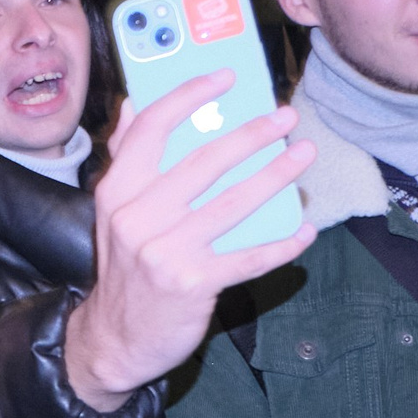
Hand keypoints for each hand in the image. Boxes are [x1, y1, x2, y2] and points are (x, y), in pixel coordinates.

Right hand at [65, 69, 316, 411]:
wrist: (114, 339)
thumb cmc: (125, 268)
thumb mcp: (113, 212)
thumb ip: (124, 159)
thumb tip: (131, 105)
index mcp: (116, 191)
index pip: (151, 128)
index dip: (189, 96)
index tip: (225, 77)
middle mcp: (137, 216)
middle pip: (204, 161)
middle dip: (252, 134)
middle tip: (285, 117)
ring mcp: (164, 251)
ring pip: (233, 203)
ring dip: (276, 176)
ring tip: (303, 156)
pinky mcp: (192, 283)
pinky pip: (248, 257)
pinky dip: (281, 243)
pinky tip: (304, 230)